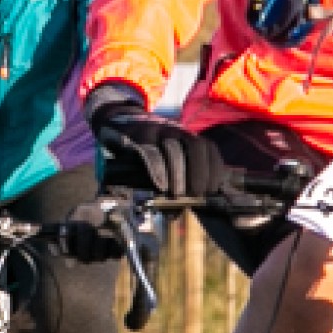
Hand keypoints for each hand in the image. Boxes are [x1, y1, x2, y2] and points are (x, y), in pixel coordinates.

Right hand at [89, 95, 229, 202]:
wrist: (117, 122)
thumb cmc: (145, 149)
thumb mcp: (165, 158)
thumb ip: (176, 178)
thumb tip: (181, 210)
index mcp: (186, 136)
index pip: (209, 148)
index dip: (215, 170)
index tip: (212, 191)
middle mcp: (175, 130)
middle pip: (196, 147)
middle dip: (200, 173)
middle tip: (196, 196)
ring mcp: (156, 131)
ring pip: (174, 149)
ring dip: (179, 175)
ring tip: (177, 196)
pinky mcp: (137, 136)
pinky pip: (149, 151)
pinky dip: (157, 170)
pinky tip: (160, 186)